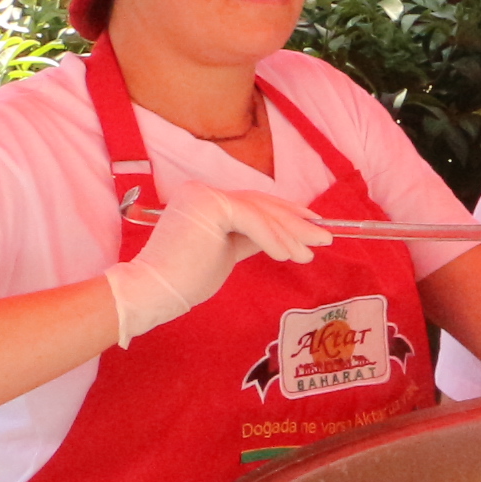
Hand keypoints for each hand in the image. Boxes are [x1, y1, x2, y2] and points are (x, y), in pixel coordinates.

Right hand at [103, 188, 331, 344]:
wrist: (155, 291)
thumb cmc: (186, 278)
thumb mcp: (228, 251)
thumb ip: (251, 237)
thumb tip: (285, 234)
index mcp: (202, 198)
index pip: (252, 202)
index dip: (285, 213)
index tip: (312, 224)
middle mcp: (202, 190)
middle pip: (260, 205)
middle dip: (295, 222)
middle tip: (325, 237)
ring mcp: (204, 195)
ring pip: (260, 212)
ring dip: (290, 233)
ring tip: (309, 252)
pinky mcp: (210, 205)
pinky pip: (253, 221)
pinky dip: (274, 238)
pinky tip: (288, 255)